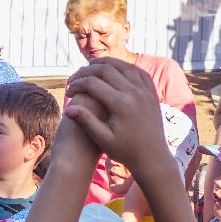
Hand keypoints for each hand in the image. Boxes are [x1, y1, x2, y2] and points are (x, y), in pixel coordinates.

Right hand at [64, 59, 168, 177]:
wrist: (153, 157)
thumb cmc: (125, 151)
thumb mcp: (103, 139)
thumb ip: (86, 122)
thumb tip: (67, 109)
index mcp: (121, 104)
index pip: (92, 83)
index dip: (76, 84)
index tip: (68, 92)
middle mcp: (134, 93)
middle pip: (107, 69)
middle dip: (87, 70)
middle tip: (75, 77)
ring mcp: (145, 91)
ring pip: (124, 66)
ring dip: (106, 63)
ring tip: (91, 67)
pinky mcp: (152, 93)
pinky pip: (138, 72)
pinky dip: (124, 67)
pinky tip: (114, 71)